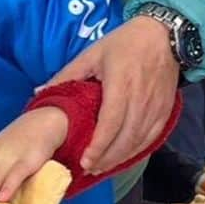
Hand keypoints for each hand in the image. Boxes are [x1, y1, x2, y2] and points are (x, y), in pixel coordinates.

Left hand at [46, 16, 178, 174]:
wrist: (164, 35)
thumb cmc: (125, 43)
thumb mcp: (92, 54)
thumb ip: (67, 76)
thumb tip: (39, 92)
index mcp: (120, 84)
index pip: (110, 123)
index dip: (98, 145)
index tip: (84, 160)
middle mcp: (140, 99)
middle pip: (125, 138)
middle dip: (106, 158)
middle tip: (89, 168)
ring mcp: (156, 107)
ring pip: (138, 142)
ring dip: (120, 158)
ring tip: (101, 167)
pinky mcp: (165, 111)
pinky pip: (151, 138)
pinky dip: (136, 151)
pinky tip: (122, 157)